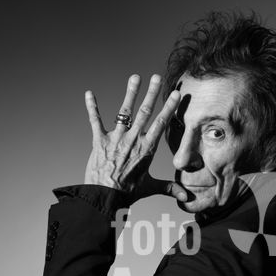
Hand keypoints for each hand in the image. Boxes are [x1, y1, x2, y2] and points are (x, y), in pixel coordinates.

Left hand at [84, 74, 187, 203]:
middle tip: (156, 77)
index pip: (160, 124)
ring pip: (124, 112)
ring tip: (135, 77)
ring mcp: (115, 139)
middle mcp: (132, 140)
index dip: (168, 108)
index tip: (175, 94)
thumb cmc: (127, 194)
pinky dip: (92, 107)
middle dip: (151, 94)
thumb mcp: (150, 188)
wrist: (104, 197)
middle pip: (144, 112)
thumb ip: (168, 188)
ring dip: (130, 94)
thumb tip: (186, 198)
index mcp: (146, 149)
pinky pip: (95, 121)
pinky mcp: (99, 141)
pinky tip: (89, 94)